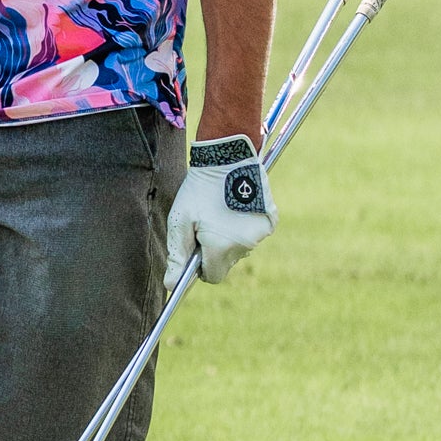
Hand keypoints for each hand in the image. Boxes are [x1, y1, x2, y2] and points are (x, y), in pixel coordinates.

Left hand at [164, 135, 275, 287]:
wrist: (228, 155)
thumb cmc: (199, 188)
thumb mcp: (181, 220)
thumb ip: (177, 255)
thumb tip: (170, 286)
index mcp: (221, 247)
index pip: (212, 277)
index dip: (201, 267)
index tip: (197, 248)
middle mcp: (244, 245)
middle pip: (227, 262)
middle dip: (216, 251)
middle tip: (207, 223)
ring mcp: (260, 233)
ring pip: (241, 248)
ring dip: (231, 238)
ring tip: (222, 210)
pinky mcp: (271, 221)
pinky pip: (255, 234)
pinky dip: (246, 226)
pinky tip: (237, 206)